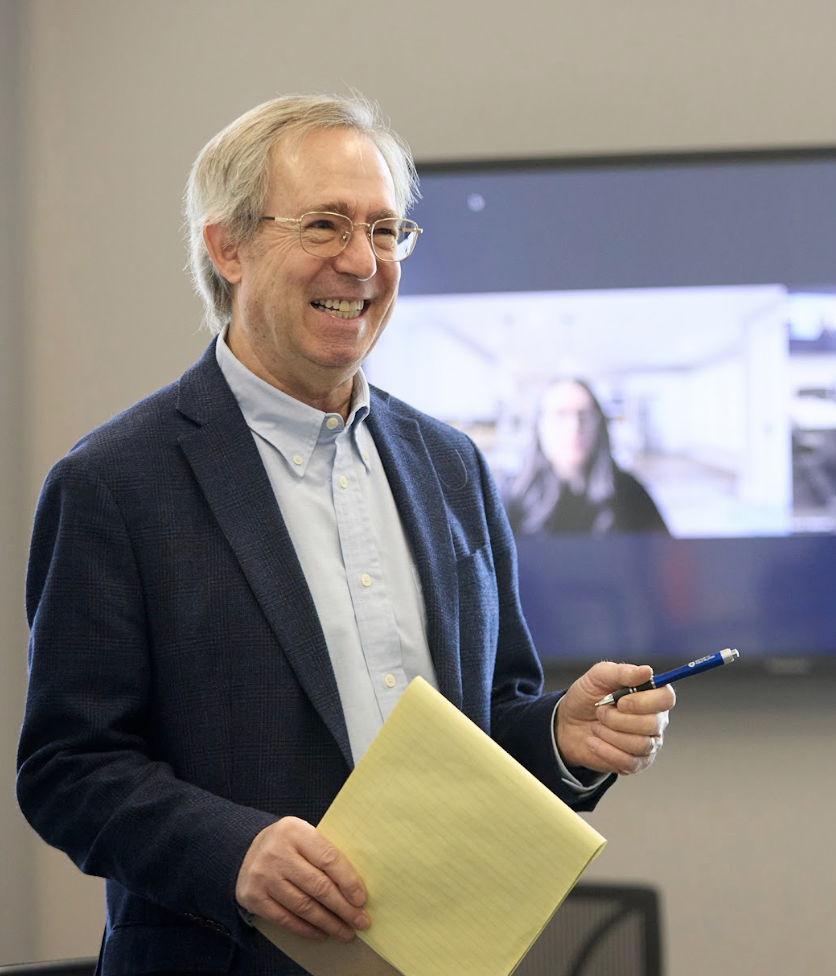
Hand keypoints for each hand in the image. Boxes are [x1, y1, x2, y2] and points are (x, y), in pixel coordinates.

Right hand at [235, 816, 368, 941]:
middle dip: (343, 908)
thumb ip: (323, 853)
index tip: (361, 900)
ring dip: (328, 923)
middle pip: (318, 886)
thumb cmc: (286, 845)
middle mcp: (277, 853)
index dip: (348, 881)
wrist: (243, 851)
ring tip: (345, 932)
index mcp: (295, 831)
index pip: (328, 858)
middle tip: (360, 921)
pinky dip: (306, 929)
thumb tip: (354, 887)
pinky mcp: (254, 898)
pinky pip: (285, 919)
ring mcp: (264, 877)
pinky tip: (322, 933)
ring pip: (303, 906)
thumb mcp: (303, 836)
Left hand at [555, 662, 674, 774]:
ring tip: (597, 726)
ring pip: (639, 744)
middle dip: (618, 719)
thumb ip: (622, 672)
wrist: (568, 723)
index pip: (666, 698)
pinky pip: (628, 762)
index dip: (644, 701)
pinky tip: (593, 741)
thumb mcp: (599, 676)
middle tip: (600, 712)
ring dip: (609, 734)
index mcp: (652, 694)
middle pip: (652, 724)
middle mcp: (656, 720)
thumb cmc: (587, 696)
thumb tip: (647, 671)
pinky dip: (605, 750)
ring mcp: (648, 744)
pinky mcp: (636, 763)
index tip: (620, 701)